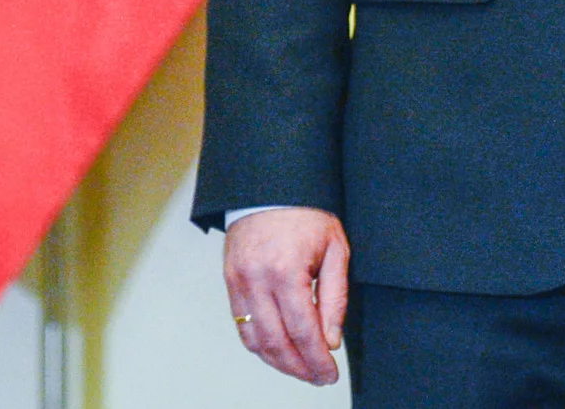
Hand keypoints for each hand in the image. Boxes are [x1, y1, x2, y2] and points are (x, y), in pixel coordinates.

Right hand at [224, 207, 349, 384]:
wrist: (270, 187)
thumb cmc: (307, 213)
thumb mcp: (335, 249)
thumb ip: (334, 296)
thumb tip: (330, 339)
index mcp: (285, 270)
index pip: (302, 330)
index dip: (317, 359)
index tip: (330, 374)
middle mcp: (256, 280)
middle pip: (276, 342)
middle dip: (299, 367)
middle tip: (318, 377)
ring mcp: (238, 283)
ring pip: (254, 340)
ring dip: (278, 362)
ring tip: (301, 368)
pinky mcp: (229, 283)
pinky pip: (241, 326)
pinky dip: (260, 345)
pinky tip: (279, 350)